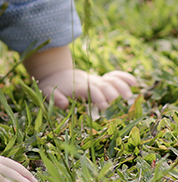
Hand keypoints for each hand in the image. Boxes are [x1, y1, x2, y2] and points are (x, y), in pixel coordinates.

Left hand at [24, 44, 138, 111]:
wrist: (56, 74)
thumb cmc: (51, 86)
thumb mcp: (46, 92)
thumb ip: (55, 97)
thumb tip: (64, 104)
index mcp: (78, 86)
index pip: (91, 89)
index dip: (98, 97)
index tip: (104, 107)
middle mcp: (89, 82)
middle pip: (105, 86)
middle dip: (114, 94)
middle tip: (123, 105)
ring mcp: (97, 80)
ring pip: (112, 80)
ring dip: (123, 87)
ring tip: (131, 97)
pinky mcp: (102, 80)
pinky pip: (115, 76)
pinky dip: (125, 77)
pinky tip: (135, 83)